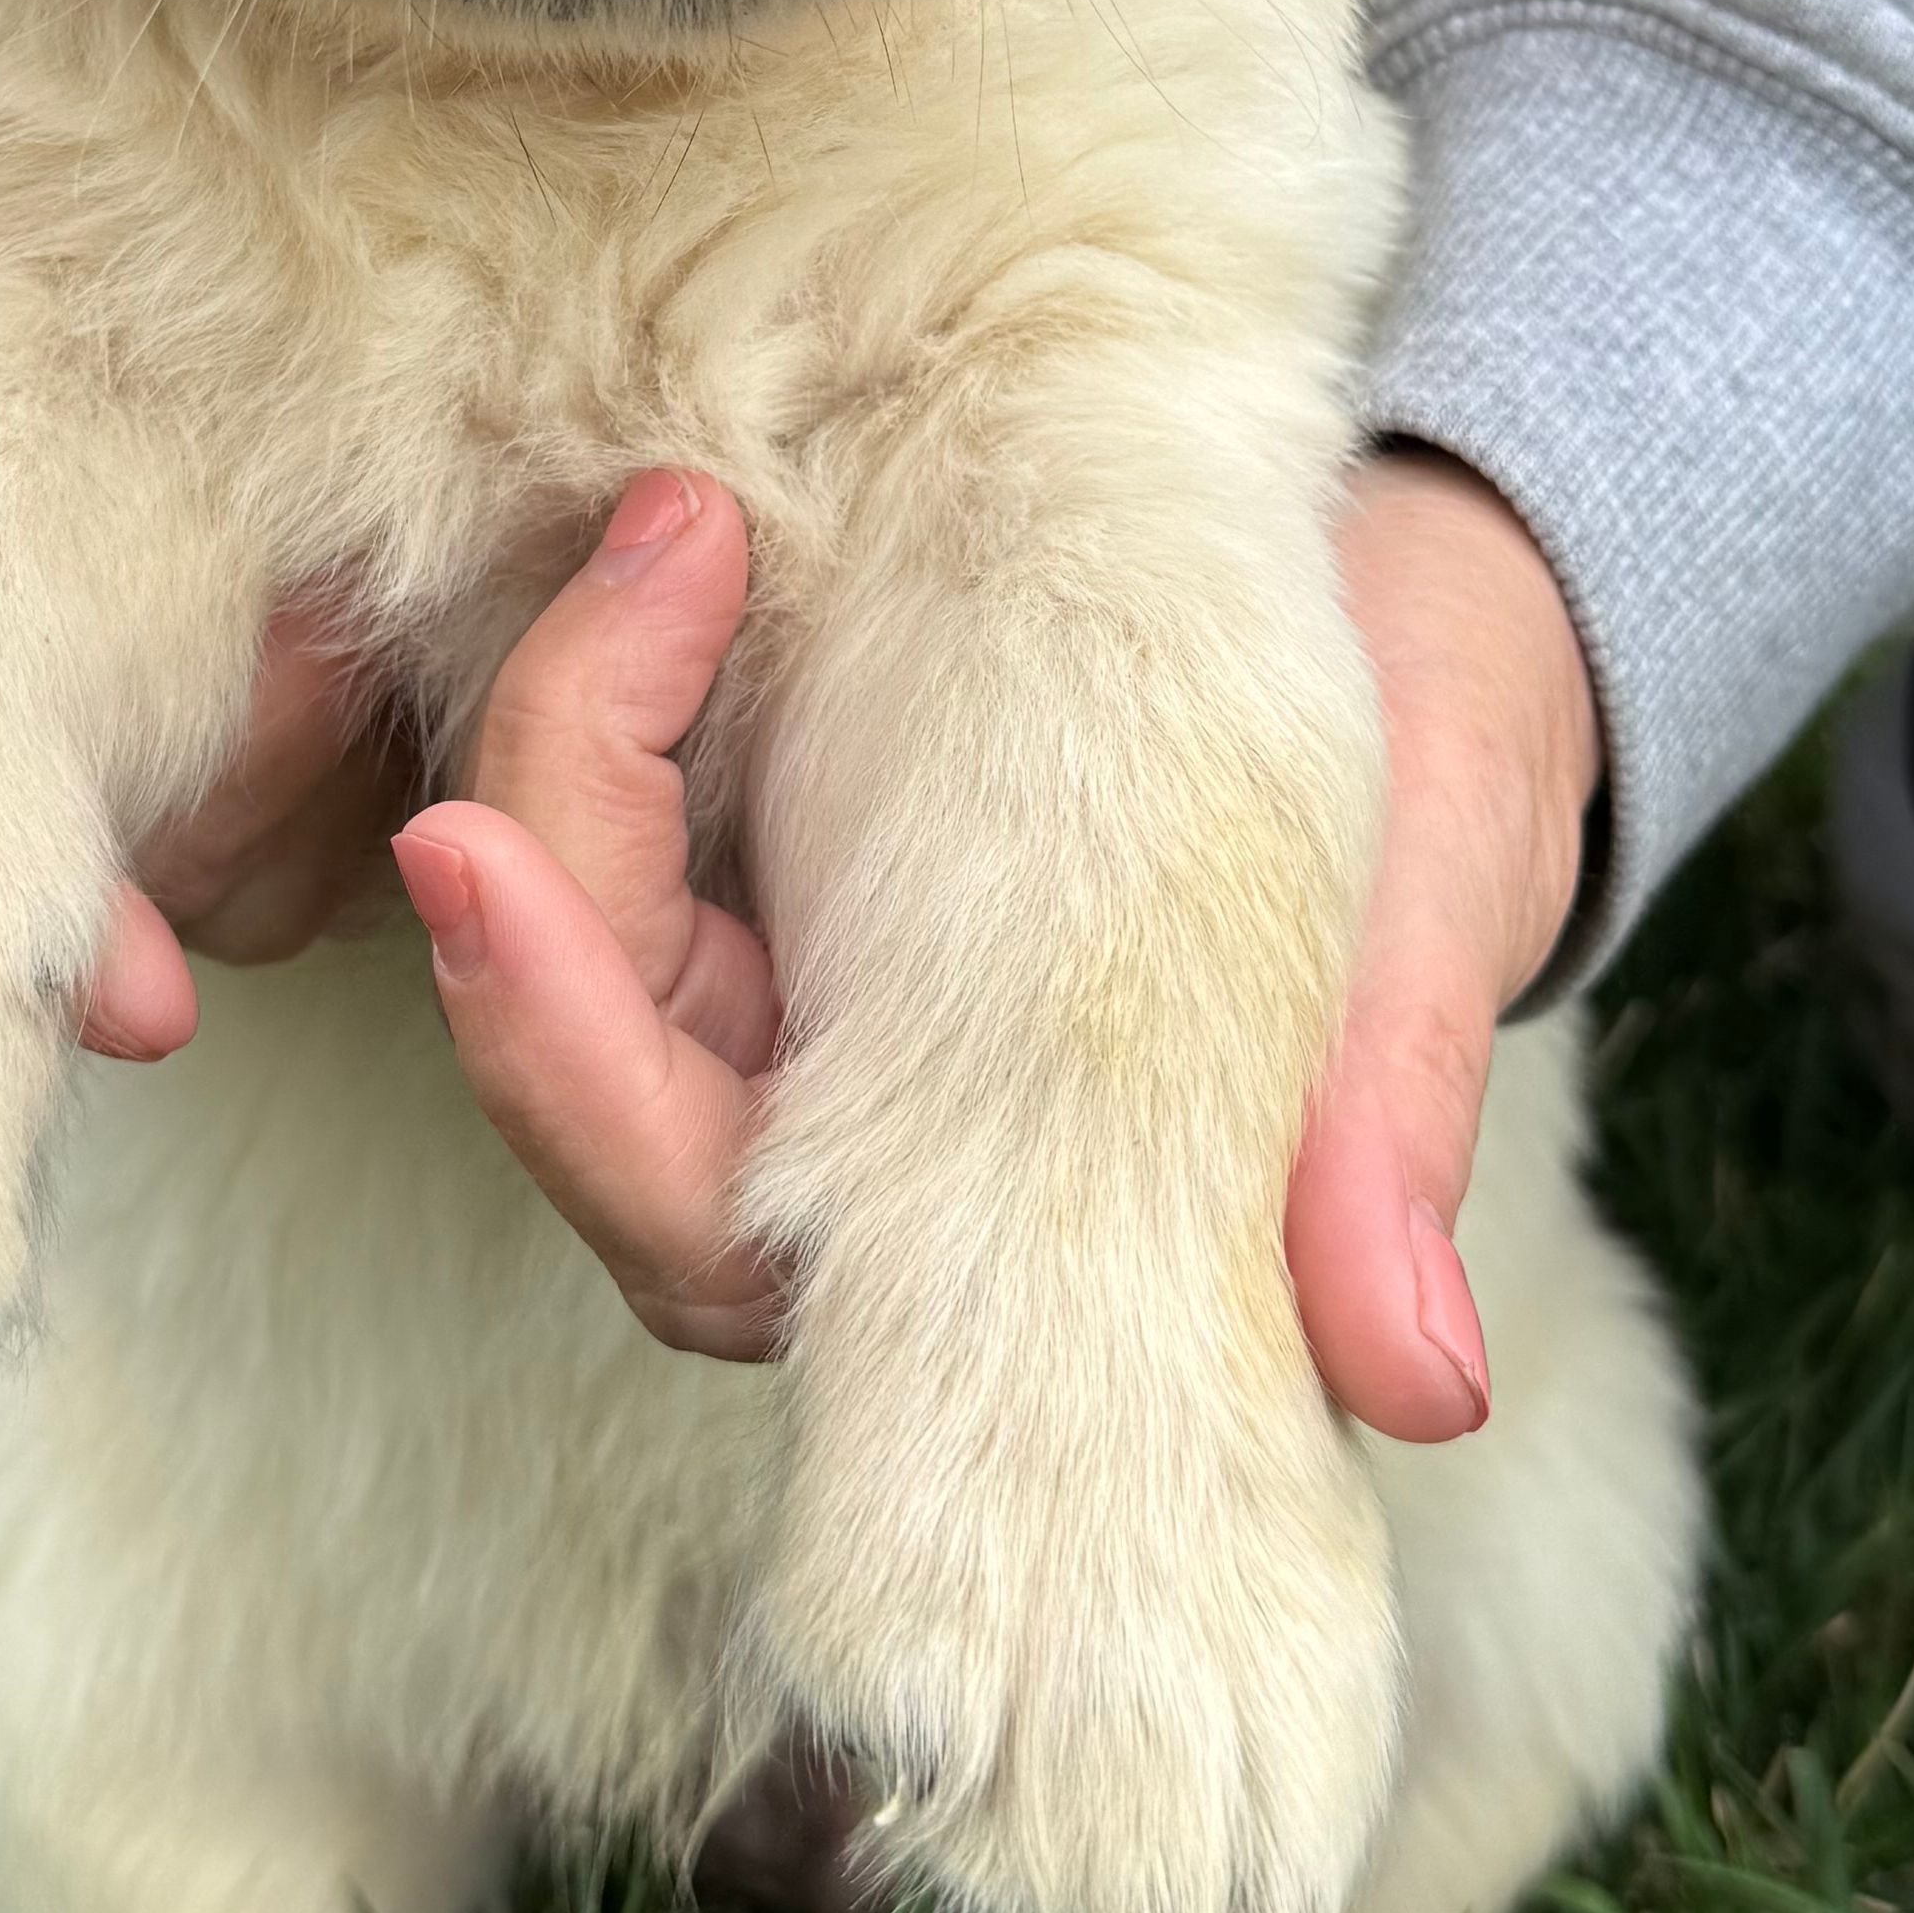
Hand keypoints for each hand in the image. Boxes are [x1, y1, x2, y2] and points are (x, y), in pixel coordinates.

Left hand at [391, 447, 1601, 1434]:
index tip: (476, 858)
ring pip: (568, 941)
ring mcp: (790, 986)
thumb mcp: (1423, 935)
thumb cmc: (1433, 811)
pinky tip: (676, 533)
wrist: (1436, 635)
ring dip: (562, 750)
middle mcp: (843, 1133)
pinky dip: (608, 678)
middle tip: (492, 733)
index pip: (708, 1225)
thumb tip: (1416, 1379)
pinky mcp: (769, 846)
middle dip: (510, 922)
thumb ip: (1384, 1135)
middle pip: (586, 1097)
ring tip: (667, 534)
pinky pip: (609, 805)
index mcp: (976, 1215)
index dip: (568, 1079)